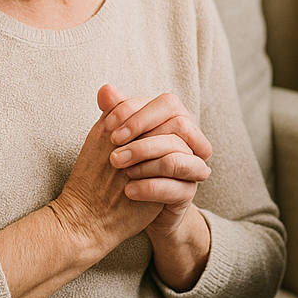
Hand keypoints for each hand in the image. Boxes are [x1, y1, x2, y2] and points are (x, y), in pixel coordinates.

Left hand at [99, 85, 212, 289]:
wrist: (124, 208)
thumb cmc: (123, 166)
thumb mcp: (117, 137)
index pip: (167, 103)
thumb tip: (105, 89)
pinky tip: (129, 190)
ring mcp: (192, 167)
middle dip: (142, 137)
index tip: (108, 127)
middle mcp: (189, 141)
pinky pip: (177, 187)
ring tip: (121, 171)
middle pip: (179, 124)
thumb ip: (115, 113)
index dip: (137, 112)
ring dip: (146, 162)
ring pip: (177, 157)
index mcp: (175, 121)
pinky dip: (151, 188)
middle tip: (114, 151)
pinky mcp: (188, 193)